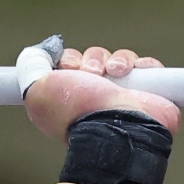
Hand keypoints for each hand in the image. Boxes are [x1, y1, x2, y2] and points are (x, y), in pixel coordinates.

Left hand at [23, 45, 180, 141]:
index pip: (72, 66)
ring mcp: (124, 96)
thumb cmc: (78, 115)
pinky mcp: (150, 93)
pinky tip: (131, 73)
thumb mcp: (37, 91)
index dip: (70, 60)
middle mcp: (98, 98)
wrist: (115, 128)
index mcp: (72, 99)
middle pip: (96, 59)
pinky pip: (147, 66)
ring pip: (121, 60)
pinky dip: (142, 64)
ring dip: (117, 60)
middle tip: (91, 73)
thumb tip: (36, 55)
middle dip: (92, 59)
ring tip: (114, 73)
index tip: (68, 66)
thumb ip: (32, 69)